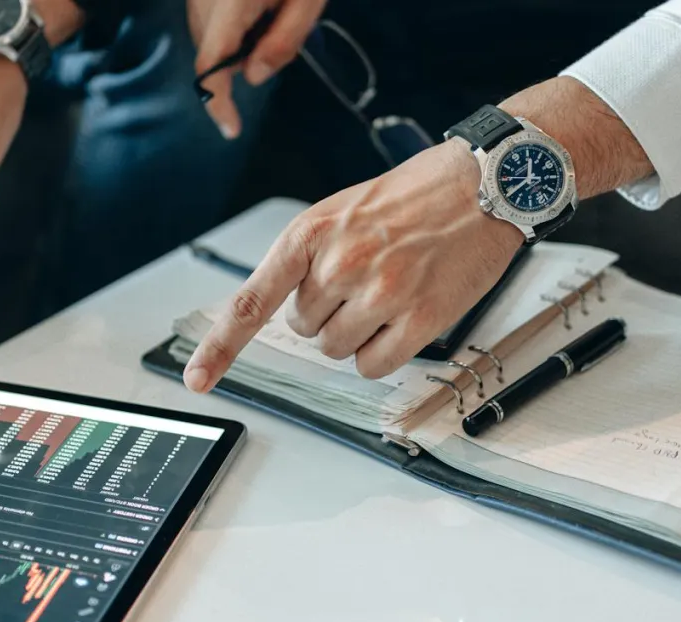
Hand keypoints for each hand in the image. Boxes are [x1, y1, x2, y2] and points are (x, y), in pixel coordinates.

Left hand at [184, 141, 517, 386]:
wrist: (483, 183)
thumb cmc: (414, 196)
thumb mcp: (342, 210)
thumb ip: (308, 258)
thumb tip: (286, 308)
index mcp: (311, 233)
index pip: (253, 300)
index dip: (220, 346)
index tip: (197, 379)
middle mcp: (340, 263)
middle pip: (304, 330)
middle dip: (328, 313)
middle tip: (366, 277)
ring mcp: (381, 292)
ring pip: (336, 350)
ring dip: (357, 333)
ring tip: (389, 290)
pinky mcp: (420, 318)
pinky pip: (373, 365)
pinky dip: (383, 352)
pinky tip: (404, 317)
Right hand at [189, 0, 326, 138]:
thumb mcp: (307, 1)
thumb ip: (284, 41)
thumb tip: (254, 78)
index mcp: (230, 3)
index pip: (210, 62)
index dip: (217, 101)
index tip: (232, 129)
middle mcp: (204, 0)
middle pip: (210, 53)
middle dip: (241, 60)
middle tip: (281, 30)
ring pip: (208, 39)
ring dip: (236, 43)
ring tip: (271, 13)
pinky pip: (209, 22)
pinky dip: (230, 28)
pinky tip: (254, 7)